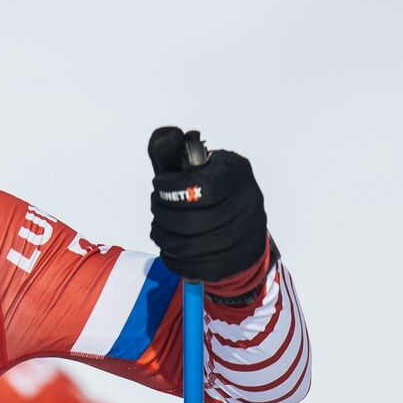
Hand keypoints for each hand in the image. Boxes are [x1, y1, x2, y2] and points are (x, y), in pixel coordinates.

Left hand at [148, 126, 267, 281]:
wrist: (246, 228)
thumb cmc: (217, 191)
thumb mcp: (205, 166)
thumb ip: (180, 155)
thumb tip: (163, 137)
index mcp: (237, 175)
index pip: (198, 188)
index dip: (169, 189)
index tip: (159, 185)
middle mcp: (246, 207)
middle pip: (189, 221)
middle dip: (161, 212)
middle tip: (156, 204)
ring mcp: (240, 239)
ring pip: (185, 245)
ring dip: (161, 233)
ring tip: (159, 223)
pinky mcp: (229, 263)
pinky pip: (188, 265)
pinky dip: (170, 255)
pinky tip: (168, 243)